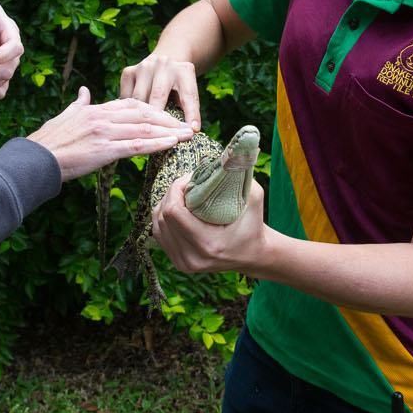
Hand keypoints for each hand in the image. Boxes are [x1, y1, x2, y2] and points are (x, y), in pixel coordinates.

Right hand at [27, 86, 196, 180]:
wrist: (36, 158)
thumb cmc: (48, 142)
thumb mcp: (65, 116)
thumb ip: (79, 103)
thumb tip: (84, 92)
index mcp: (95, 109)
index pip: (131, 104)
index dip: (153, 109)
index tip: (168, 115)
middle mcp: (103, 117)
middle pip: (144, 114)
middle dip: (167, 119)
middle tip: (185, 125)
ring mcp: (105, 132)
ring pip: (144, 129)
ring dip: (168, 132)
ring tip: (186, 135)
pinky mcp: (105, 150)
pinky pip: (137, 146)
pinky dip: (157, 144)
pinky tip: (171, 145)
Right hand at [119, 52, 200, 130]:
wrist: (167, 60)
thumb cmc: (179, 86)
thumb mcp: (187, 93)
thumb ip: (188, 109)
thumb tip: (189, 131)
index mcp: (184, 70)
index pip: (188, 95)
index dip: (191, 114)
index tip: (191, 131)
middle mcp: (163, 65)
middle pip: (159, 95)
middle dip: (159, 119)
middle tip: (160, 137)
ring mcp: (144, 67)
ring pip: (139, 98)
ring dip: (139, 117)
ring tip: (141, 133)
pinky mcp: (128, 72)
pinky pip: (126, 97)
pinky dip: (127, 110)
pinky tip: (129, 121)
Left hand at [151, 174, 266, 273]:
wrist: (254, 255)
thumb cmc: (254, 223)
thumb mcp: (254, 196)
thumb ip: (241, 172)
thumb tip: (233, 148)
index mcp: (209, 245)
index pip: (174, 212)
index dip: (176, 189)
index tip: (189, 179)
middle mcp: (192, 258)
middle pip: (163, 217)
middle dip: (171, 194)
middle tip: (186, 183)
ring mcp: (183, 264)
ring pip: (157, 224)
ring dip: (165, 204)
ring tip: (182, 195)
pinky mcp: (178, 263)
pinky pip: (159, 234)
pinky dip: (164, 218)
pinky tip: (177, 208)